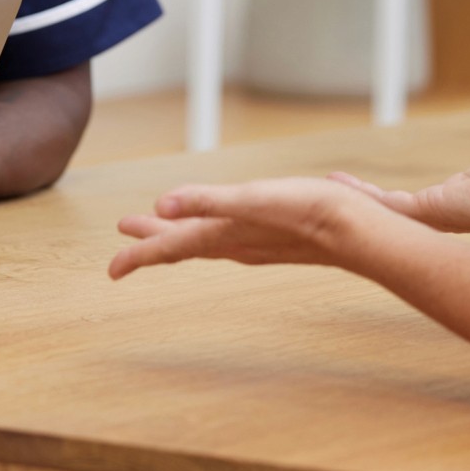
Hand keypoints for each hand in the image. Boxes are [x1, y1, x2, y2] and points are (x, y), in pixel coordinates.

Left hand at [109, 177, 363, 279]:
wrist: (358, 231)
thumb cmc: (305, 213)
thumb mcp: (250, 200)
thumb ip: (205, 200)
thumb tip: (161, 204)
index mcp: (220, 235)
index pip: (170, 249)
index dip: (139, 255)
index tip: (111, 270)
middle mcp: (232, 243)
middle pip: (181, 244)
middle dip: (152, 239)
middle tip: (124, 231)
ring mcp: (252, 242)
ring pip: (203, 240)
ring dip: (176, 234)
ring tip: (157, 225)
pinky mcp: (271, 236)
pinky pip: (226, 237)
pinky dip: (207, 230)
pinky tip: (214, 226)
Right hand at [328, 127, 469, 237]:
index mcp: (464, 200)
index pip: (418, 202)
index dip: (390, 195)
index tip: (363, 185)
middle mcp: (448, 213)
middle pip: (395, 210)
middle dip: (363, 200)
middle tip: (331, 187)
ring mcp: (440, 215)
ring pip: (386, 211)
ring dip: (354, 198)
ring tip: (324, 185)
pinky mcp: (434, 212)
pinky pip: (388, 205)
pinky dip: (360, 195)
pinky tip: (336, 184)